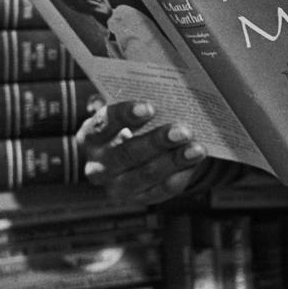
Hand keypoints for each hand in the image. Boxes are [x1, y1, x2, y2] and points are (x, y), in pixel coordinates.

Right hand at [77, 100, 209, 204]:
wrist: (134, 154)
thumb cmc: (133, 124)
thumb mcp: (129, 112)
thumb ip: (139, 102)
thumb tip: (167, 90)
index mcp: (90, 137)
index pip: (103, 125)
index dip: (125, 115)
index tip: (150, 108)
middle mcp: (98, 166)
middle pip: (127, 153)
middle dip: (157, 142)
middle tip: (183, 131)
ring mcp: (117, 186)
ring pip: (146, 174)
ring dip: (174, 161)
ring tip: (197, 149)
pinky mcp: (138, 198)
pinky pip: (161, 190)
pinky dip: (180, 176)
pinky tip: (194, 163)